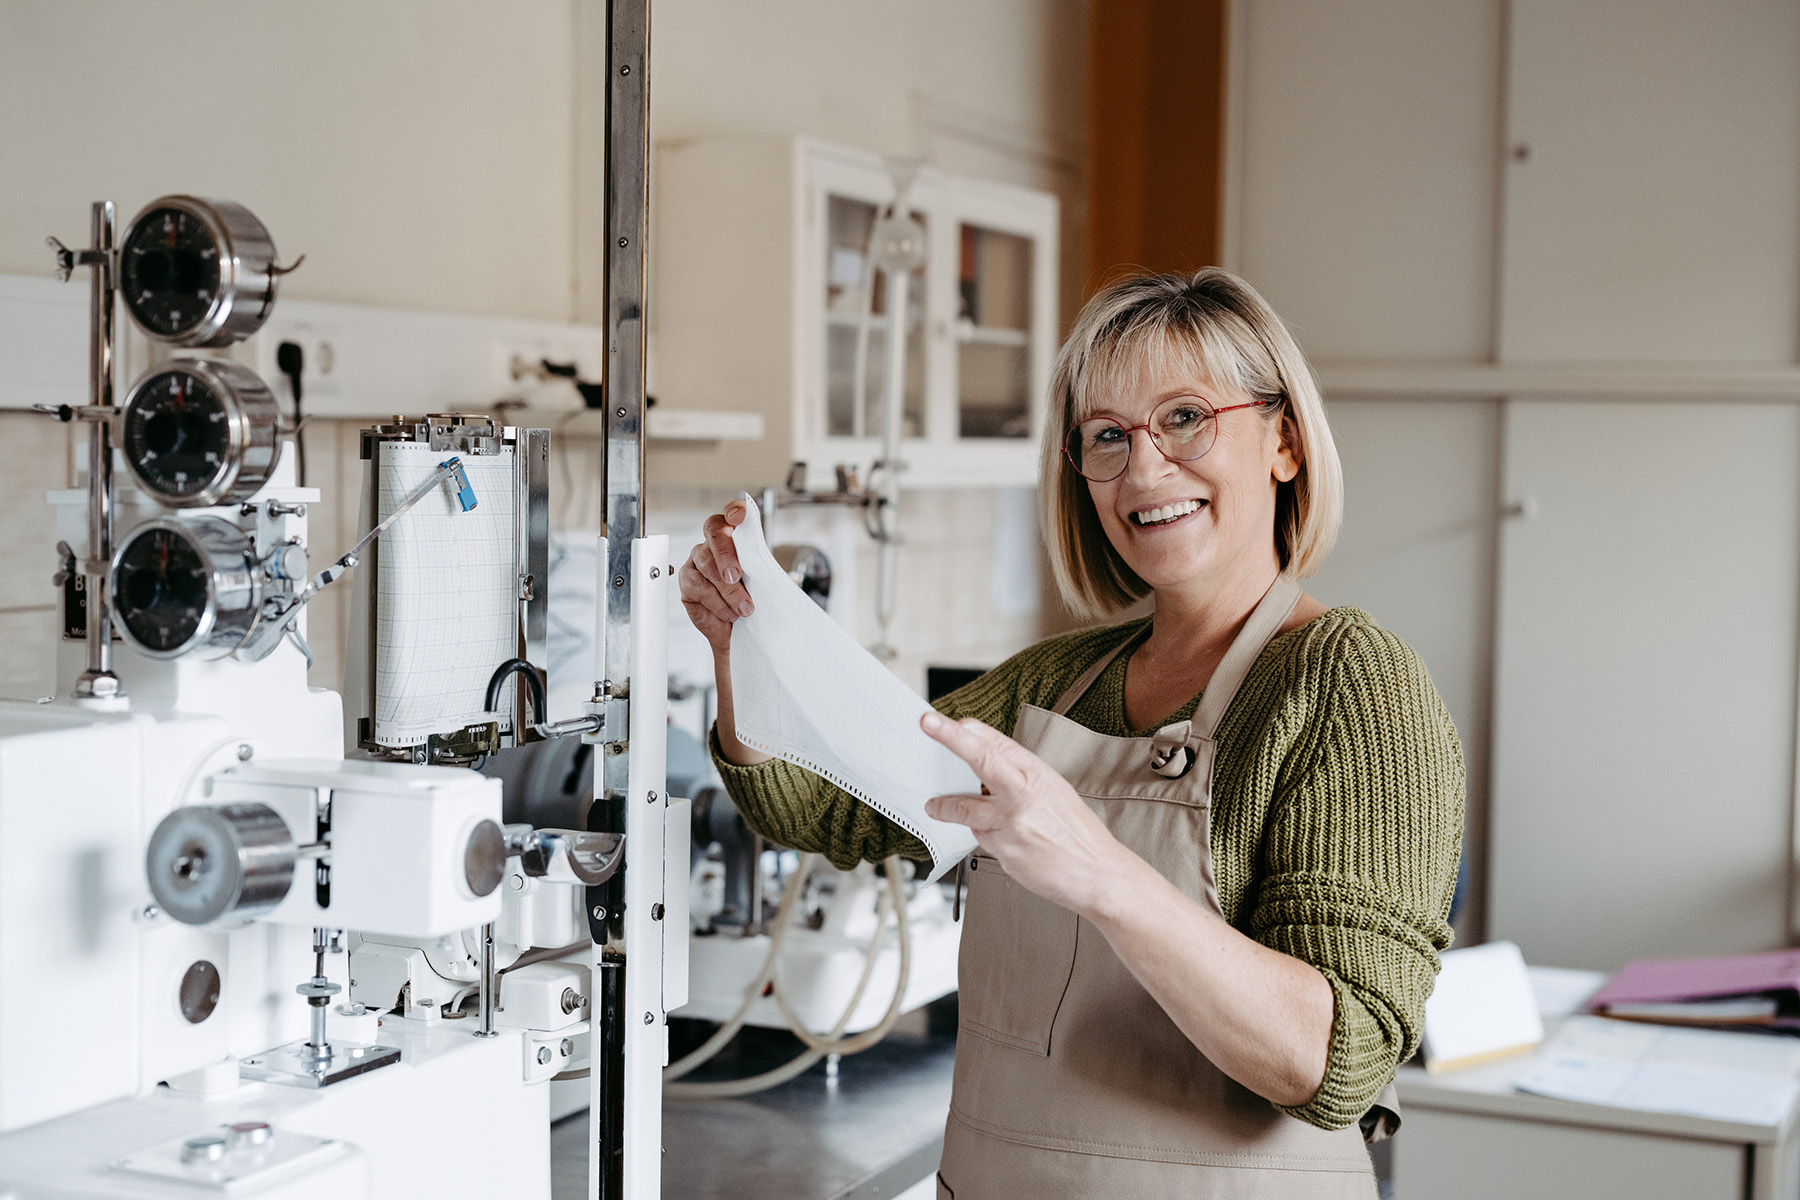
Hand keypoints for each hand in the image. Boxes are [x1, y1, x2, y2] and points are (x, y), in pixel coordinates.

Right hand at [679, 499, 755, 657]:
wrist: (736, 631)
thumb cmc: (749, 601)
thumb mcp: (761, 584)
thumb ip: (758, 568)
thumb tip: (761, 567)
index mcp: (735, 537)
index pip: (732, 514)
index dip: (734, 511)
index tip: (738, 517)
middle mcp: (714, 544)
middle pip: (714, 533)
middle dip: (726, 554)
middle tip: (737, 576)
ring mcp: (698, 559)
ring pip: (707, 564)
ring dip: (728, 590)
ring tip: (744, 608)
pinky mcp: (686, 580)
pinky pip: (698, 586)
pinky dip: (717, 603)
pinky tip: (729, 613)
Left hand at [921, 711, 1130, 915]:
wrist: (1099, 874)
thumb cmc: (1078, 832)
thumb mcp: (1054, 789)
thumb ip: (1017, 772)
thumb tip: (981, 751)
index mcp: (1038, 775)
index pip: (995, 744)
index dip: (963, 730)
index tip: (940, 720)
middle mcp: (1024, 796)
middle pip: (981, 760)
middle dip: (951, 739)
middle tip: (928, 726)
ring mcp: (1012, 825)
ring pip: (965, 809)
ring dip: (945, 806)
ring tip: (934, 805)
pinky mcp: (1004, 853)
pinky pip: (980, 838)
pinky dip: (983, 834)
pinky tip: (1001, 838)